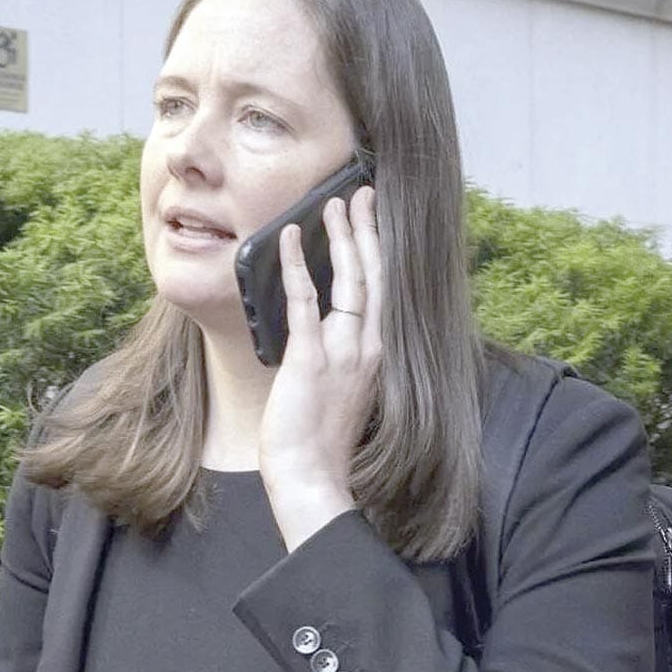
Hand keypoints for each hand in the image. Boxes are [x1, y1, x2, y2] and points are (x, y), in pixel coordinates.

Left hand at [258, 185, 381, 550]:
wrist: (311, 477)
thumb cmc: (322, 438)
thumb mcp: (343, 389)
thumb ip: (343, 354)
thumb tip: (327, 325)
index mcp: (375, 352)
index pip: (381, 290)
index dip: (378, 252)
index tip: (374, 221)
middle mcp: (368, 346)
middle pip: (374, 275)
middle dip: (368, 231)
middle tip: (361, 194)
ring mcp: (342, 351)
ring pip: (350, 281)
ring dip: (343, 238)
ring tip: (335, 204)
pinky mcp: (311, 358)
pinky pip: (305, 302)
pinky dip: (298, 266)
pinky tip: (291, 237)